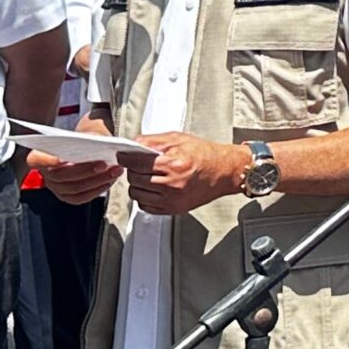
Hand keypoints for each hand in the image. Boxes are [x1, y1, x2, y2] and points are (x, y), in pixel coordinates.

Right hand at [35, 115, 125, 205]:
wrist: (85, 147)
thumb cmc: (82, 140)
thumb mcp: (81, 134)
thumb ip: (84, 138)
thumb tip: (95, 142)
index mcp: (38, 156)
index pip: (38, 161)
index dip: (49, 161)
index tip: (63, 159)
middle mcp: (44, 174)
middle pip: (61, 176)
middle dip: (84, 171)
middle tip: (103, 164)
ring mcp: (55, 188)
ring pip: (74, 188)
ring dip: (96, 180)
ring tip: (114, 171)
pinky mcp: (67, 196)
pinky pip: (81, 197)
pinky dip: (97, 189)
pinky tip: (110, 180)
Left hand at [125, 132, 250, 215]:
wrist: (224, 172)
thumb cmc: (205, 154)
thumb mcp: (179, 139)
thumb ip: (153, 141)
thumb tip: (132, 144)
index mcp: (173, 164)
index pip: (136, 162)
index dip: (126, 157)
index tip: (123, 155)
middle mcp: (172, 184)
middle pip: (134, 178)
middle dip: (133, 169)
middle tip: (139, 163)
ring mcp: (172, 199)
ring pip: (137, 193)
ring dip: (137, 184)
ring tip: (147, 175)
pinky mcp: (172, 209)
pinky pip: (145, 206)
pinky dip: (144, 196)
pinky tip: (152, 187)